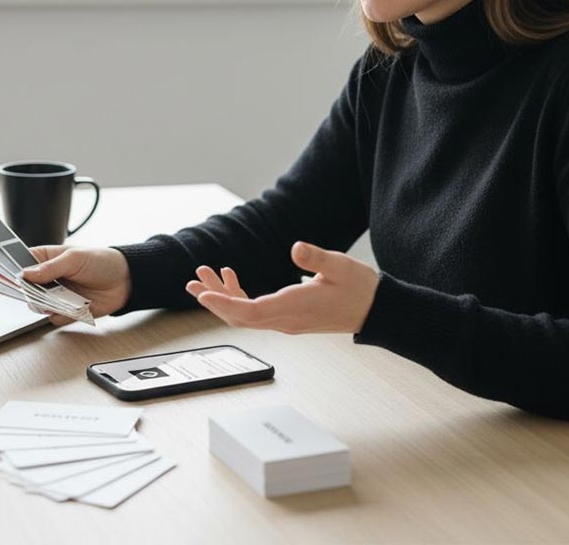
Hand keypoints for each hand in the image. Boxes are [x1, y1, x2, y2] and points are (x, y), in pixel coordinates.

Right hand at [21, 245, 130, 326]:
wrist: (125, 281)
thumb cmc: (101, 261)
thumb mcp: (75, 258)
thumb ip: (50, 267)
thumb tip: (27, 274)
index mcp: (46, 259)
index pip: (21, 264)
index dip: (13, 270)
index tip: (12, 278)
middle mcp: (48, 278)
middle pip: (26, 289)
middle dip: (34, 292)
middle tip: (45, 290)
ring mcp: (56, 295)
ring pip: (38, 306)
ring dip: (50, 304)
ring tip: (66, 297)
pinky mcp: (65, 311)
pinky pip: (54, 318)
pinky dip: (63, 315)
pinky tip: (76, 306)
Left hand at [184, 241, 378, 333]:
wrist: (376, 311)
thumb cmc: (360, 288)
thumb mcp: (340, 266)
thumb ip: (317, 258)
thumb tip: (296, 248)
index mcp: (295, 307)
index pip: (250, 312)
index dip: (223, 303)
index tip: (202, 293)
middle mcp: (286, 320)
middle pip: (240, 316)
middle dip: (214, 299)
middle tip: (193, 280)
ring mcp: (286, 321)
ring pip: (245, 315)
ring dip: (223, 297)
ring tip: (204, 276)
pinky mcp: (288, 317)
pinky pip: (256, 311)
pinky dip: (239, 297)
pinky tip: (232, 279)